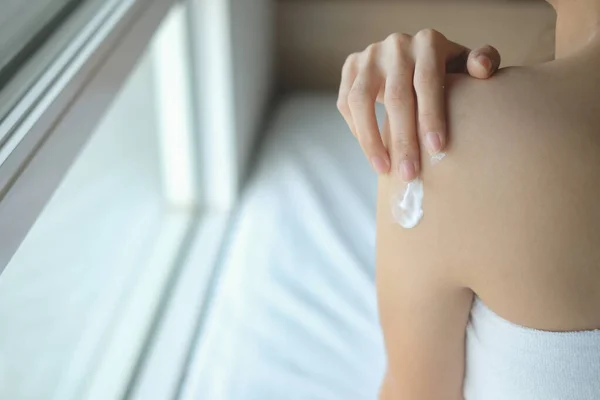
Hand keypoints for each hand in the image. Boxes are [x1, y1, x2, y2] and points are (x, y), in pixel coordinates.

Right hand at [337, 29, 500, 180]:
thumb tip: (482, 69)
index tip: (437, 150)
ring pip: (361, 100)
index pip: (427, 81)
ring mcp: (369, 55)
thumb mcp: (467, 65)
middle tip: (410, 174)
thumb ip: (483, 62)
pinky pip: (346, 103)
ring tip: (383, 170)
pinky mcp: (351, 66)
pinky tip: (373, 152)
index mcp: (428, 42)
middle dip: (402, 139)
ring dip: (371, 139)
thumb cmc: (447, 71)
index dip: (431, 116)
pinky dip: (357, 130)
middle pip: (395, 96)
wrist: (413, 56)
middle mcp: (396, 44)